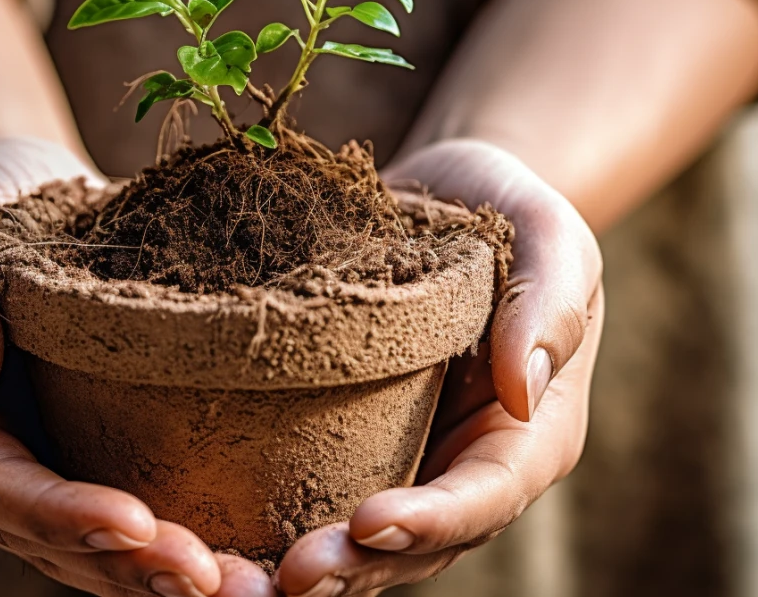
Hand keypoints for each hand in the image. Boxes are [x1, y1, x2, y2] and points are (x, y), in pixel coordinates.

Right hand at [0, 138, 273, 596]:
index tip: (136, 520)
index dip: (60, 511)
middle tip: (215, 581)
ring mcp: (36, 466)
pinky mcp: (89, 451)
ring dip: (165, 574)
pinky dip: (186, 537)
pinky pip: (131, 515)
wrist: (7, 192)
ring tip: (248, 588)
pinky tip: (252, 555)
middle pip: (51, 540)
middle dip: (130, 567)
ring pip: (95, 548)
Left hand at [274, 139, 602, 595]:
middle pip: (416, 546)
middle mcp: (464, 470)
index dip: (431, 518)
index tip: (367, 518)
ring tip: (234, 581)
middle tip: (289, 576)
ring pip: (359, 547)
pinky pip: (308, 501)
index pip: (486, 496)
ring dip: (305, 570)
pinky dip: (263, 529)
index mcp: (527, 436)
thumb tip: (522, 390)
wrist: (443, 199)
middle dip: (355, 568)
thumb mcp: (551, 239)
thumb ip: (548, 305)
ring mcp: (404, 466)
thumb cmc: (507, 214)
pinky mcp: (346, 448)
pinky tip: (206, 541)